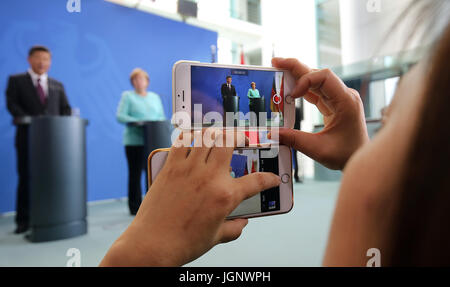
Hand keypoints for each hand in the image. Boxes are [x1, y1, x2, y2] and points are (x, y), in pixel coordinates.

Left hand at [100, 129, 280, 265]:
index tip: (272, 178)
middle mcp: (210, 177)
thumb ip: (234, 228)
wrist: (152, 244)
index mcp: (226, 196)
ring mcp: (189, 169)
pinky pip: (182, 141)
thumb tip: (243, 223)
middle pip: (229, 141)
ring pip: (206, 137)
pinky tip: (193, 137)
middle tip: (242, 136)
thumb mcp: (216, 237)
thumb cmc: (182, 243)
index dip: (269, 178)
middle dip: (239, 135)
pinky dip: (189, 136)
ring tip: (219, 134)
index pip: (256, 181)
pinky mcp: (171, 167)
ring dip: (215, 132)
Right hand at [271, 58, 368, 169]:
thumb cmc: (346, 155)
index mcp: (346, 102)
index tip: (292, 95)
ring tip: (279, 70)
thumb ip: (294, 140)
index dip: (305, 80)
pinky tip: (289, 88)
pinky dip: (302, 89)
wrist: (359, 159)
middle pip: (318, 73)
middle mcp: (344, 95)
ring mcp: (339, 99)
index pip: (325, 77)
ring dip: (297, 76)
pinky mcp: (333, 104)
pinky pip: (316, 91)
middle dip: (296, 67)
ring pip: (316, 80)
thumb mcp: (318, 149)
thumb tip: (272, 134)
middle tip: (276, 62)